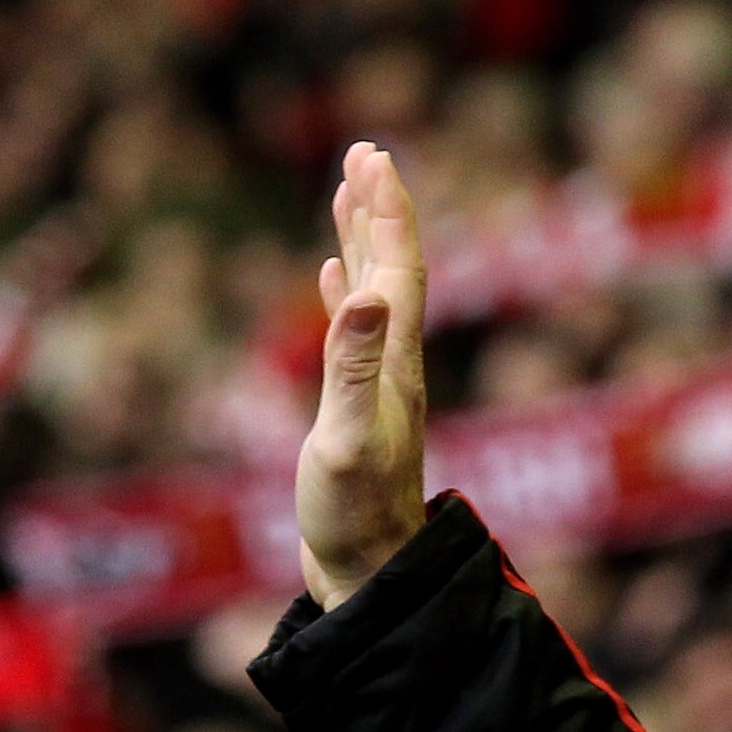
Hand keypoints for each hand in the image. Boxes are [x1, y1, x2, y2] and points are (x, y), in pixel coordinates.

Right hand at [296, 141, 427, 610]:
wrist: (369, 577)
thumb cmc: (354, 518)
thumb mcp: (346, 440)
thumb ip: (352, 367)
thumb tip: (363, 293)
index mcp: (394, 365)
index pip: (398, 269)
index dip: (385, 211)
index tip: (370, 156)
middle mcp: (393, 369)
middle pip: (393, 272)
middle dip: (377, 211)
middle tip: (362, 154)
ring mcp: (376, 389)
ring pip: (374, 297)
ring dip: (362, 244)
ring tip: (348, 196)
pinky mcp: (356, 411)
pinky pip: (354, 336)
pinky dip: (343, 297)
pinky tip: (333, 281)